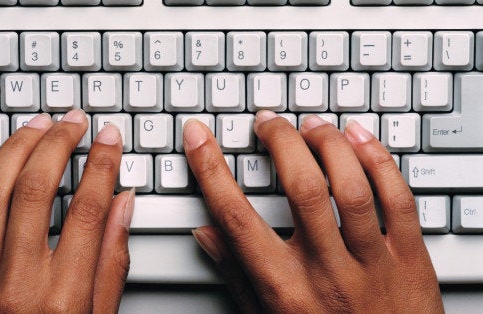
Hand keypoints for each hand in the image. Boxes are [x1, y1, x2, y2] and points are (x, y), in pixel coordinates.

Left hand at [0, 110, 133, 312]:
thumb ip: (111, 263)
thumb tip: (122, 205)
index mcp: (62, 299)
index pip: (86, 209)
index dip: (100, 164)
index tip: (107, 139)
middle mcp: (14, 286)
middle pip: (34, 189)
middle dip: (58, 144)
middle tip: (74, 122)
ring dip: (15, 148)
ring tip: (37, 125)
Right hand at [183, 111, 442, 312]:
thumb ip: (237, 274)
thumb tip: (207, 233)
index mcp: (284, 289)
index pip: (236, 217)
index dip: (211, 169)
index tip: (200, 137)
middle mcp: (327, 273)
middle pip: (302, 188)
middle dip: (280, 141)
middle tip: (268, 122)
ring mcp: (372, 264)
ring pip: (352, 187)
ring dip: (329, 143)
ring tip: (311, 125)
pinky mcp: (410, 259)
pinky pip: (399, 200)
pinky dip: (379, 161)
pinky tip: (360, 140)